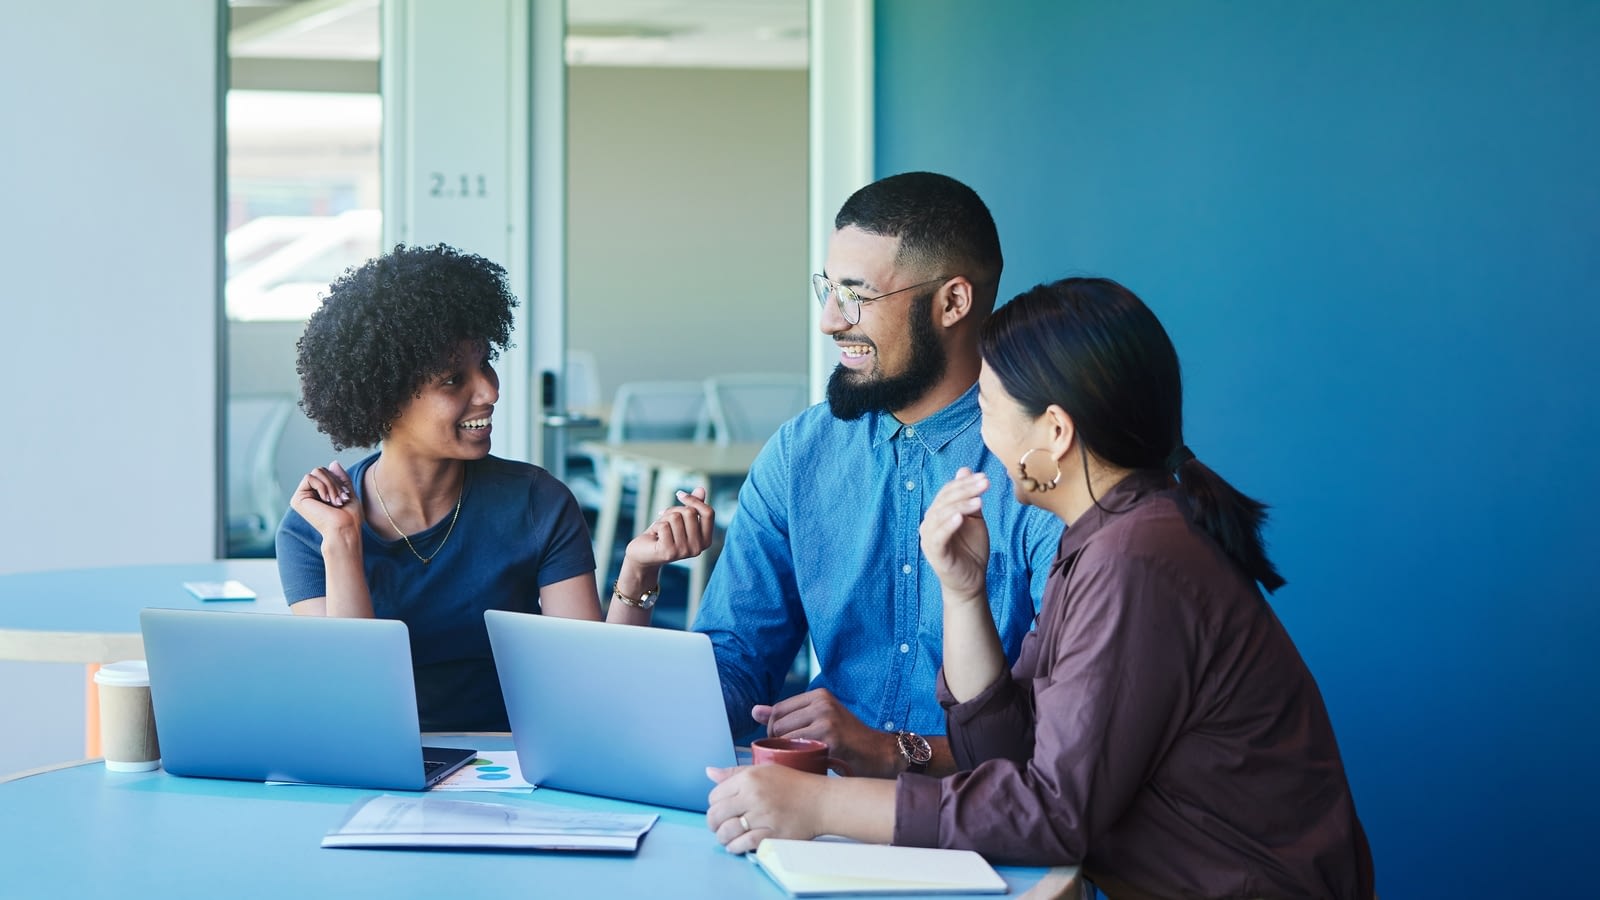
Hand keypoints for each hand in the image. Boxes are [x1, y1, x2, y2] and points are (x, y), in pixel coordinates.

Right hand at [289, 460, 361, 536]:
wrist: (345, 529)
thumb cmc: (349, 516)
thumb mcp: (347, 492)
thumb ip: (340, 478)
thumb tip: (333, 463)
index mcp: (320, 493)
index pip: (327, 472)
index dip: (338, 479)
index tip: (347, 495)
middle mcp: (309, 494)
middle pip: (321, 469)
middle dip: (335, 482)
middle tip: (342, 499)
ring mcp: (303, 496)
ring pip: (316, 471)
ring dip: (330, 485)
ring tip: (336, 501)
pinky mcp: (297, 499)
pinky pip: (309, 477)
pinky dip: (322, 486)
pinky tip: (326, 500)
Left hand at [622, 486, 714, 567]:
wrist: (643, 554)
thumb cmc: (663, 534)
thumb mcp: (680, 519)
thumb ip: (693, 506)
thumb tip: (701, 489)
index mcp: (706, 540)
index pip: (709, 513)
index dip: (694, 500)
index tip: (679, 494)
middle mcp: (698, 548)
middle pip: (690, 512)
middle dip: (673, 510)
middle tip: (664, 520)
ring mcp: (684, 551)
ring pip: (675, 517)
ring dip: (663, 519)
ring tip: (659, 530)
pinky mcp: (669, 552)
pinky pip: (663, 525)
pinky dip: (655, 526)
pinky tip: (654, 536)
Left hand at [706, 764, 825, 853]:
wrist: (821, 801)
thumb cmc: (793, 784)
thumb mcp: (764, 770)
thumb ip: (734, 772)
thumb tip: (709, 772)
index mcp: (749, 778)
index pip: (714, 796)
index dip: (715, 805)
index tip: (722, 810)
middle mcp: (753, 796)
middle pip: (716, 815)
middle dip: (713, 824)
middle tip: (719, 827)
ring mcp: (763, 816)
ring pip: (727, 832)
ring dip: (723, 838)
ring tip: (727, 838)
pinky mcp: (772, 835)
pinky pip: (744, 844)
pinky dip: (735, 847)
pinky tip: (736, 846)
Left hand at [752, 688, 898, 777]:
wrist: (879, 754)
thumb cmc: (848, 740)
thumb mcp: (820, 720)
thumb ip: (787, 715)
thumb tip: (754, 711)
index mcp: (819, 695)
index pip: (778, 709)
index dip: (773, 729)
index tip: (782, 742)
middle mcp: (822, 703)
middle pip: (778, 724)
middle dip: (777, 742)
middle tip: (791, 755)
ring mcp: (827, 720)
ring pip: (784, 737)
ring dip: (786, 753)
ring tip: (800, 760)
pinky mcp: (830, 738)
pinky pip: (797, 749)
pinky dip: (797, 760)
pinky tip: (809, 764)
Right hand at [919, 467, 990, 602]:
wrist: (971, 580)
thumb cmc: (971, 549)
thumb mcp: (974, 519)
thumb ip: (969, 497)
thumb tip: (964, 469)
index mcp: (938, 513)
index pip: (948, 492)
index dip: (965, 483)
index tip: (985, 477)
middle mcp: (930, 523)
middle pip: (944, 501)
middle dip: (966, 490)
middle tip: (985, 483)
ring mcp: (930, 538)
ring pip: (941, 515)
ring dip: (960, 505)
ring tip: (979, 501)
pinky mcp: (934, 553)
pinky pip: (938, 536)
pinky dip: (948, 525)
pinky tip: (961, 517)